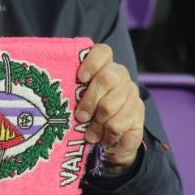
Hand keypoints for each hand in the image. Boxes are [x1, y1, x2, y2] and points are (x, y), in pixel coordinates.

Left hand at [74, 43, 144, 171]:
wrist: (109, 142)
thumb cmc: (85, 116)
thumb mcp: (74, 103)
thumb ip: (70, 93)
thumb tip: (55, 89)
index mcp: (103, 67)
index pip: (102, 52)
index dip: (92, 63)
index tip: (80, 78)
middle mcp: (120, 77)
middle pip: (107, 78)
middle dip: (90, 100)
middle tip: (80, 117)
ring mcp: (131, 94)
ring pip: (111, 105)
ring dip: (98, 124)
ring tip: (90, 135)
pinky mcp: (139, 113)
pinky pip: (121, 124)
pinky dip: (110, 136)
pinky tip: (105, 140)